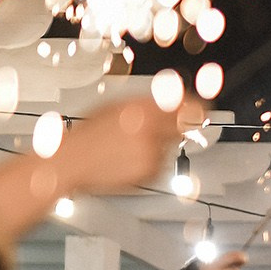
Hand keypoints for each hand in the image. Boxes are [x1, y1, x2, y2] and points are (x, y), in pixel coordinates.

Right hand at [53, 94, 186, 194]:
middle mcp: (149, 129)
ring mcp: (151, 152)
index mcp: (140, 109)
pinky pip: (160, 165)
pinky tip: (128, 159)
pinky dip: (149, 162)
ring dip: (158, 146)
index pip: (183, 104)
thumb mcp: (117, 107)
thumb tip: (173, 98)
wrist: (72, 160)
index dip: (194, 106)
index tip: (199, 108)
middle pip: (182, 127)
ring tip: (130, 147)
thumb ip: (147, 103)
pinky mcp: (150, 172)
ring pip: (170, 147)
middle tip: (160, 130)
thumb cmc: (89, 134)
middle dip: (178, 128)